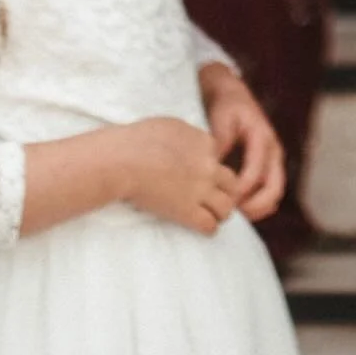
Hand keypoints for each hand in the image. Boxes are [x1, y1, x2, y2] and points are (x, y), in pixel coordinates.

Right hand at [119, 116, 240, 234]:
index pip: (220, 157)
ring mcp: (200, 190)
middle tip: (215, 198)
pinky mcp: (188, 211)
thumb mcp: (171, 125)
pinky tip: (202, 227)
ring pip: (227, 207)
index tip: (201, 175)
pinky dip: (208, 229)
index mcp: (205, 143)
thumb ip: (188, 135)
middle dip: (226, 192)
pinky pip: (210, 226)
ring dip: (221, 213)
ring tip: (213, 216)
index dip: (211, 167)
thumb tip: (190, 143)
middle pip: (231, 183)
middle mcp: (208, 166)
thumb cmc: (139, 139)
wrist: (123, 160)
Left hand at [199, 64, 286, 223]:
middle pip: (274, 189)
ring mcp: (273, 161)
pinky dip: (257, 205)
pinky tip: (237, 208)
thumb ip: (219, 143)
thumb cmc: (226, 105)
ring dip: (257, 209)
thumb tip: (213, 170)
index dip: (240, 191)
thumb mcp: (221, 118)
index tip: (221, 200)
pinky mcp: (268, 167)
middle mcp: (274, 151)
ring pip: (274, 195)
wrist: (233, 93)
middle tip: (231, 214)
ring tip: (232, 214)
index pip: (256, 173)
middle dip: (254, 206)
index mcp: (263, 138)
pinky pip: (269, 193)